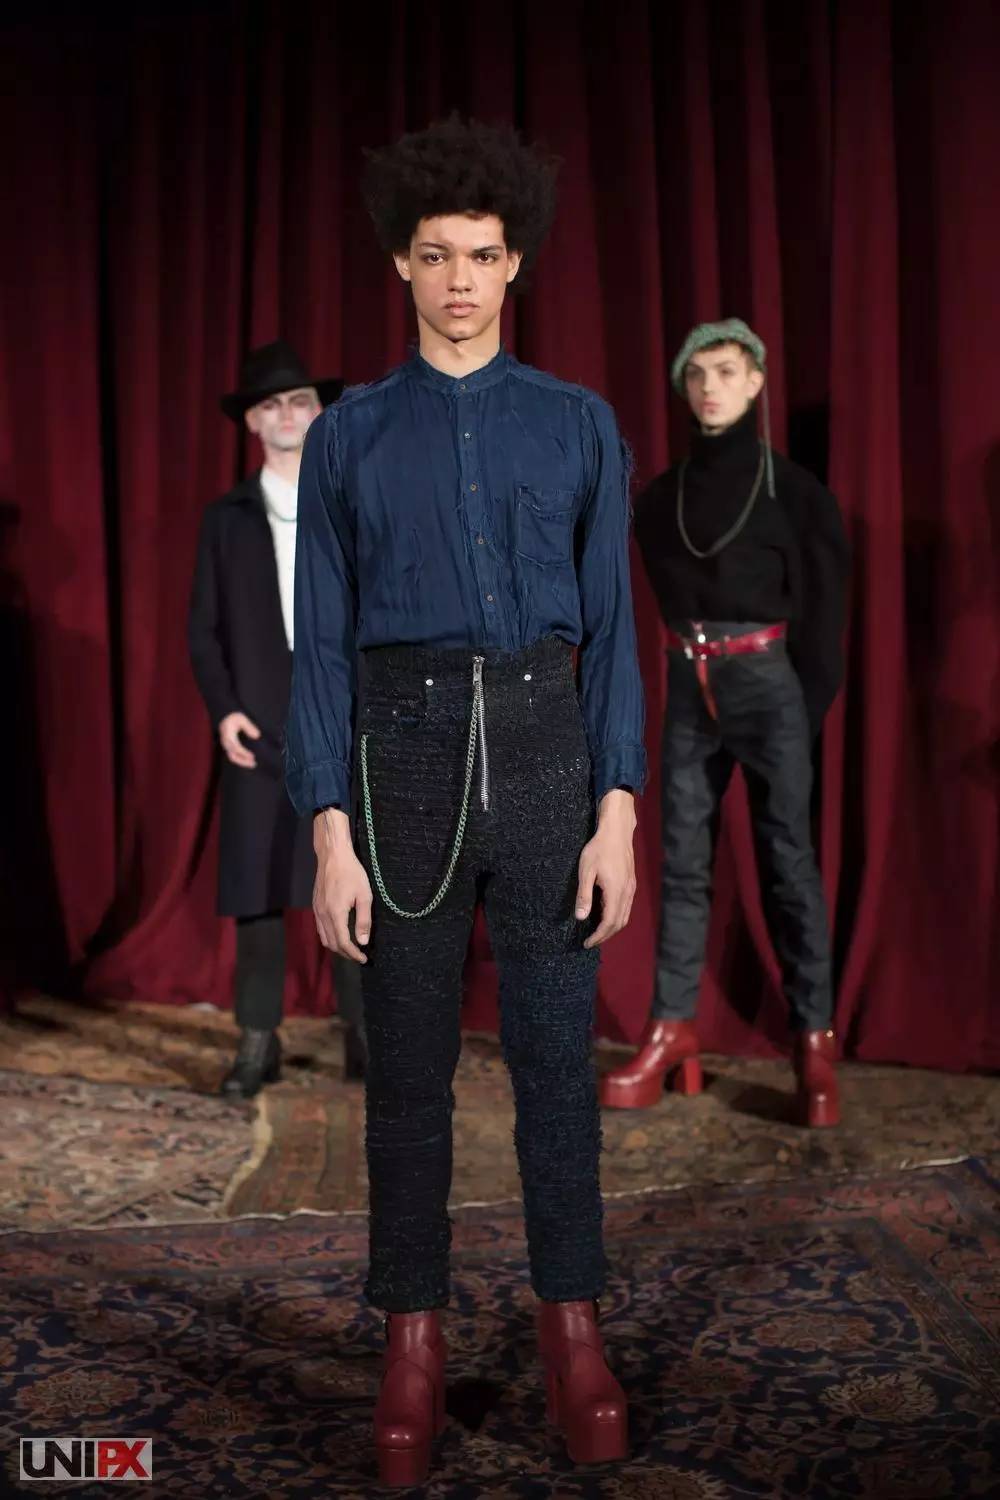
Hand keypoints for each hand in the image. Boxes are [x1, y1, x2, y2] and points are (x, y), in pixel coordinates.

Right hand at [219, 711, 260, 768]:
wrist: (224, 718)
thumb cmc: (234, 718)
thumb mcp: (242, 718)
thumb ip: (249, 726)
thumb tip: (257, 736)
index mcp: (228, 734)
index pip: (235, 747)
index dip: (243, 753)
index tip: (252, 756)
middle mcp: (225, 742)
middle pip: (232, 755)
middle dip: (243, 761)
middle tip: (254, 763)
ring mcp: (226, 746)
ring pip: (232, 757)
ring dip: (242, 762)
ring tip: (253, 764)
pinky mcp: (228, 748)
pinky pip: (233, 756)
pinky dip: (241, 760)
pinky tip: (249, 761)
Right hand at [313, 808, 372, 963]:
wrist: (333, 856)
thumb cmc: (352, 873)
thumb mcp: (364, 895)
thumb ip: (364, 920)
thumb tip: (363, 941)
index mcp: (335, 913)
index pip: (343, 942)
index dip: (353, 954)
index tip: (364, 958)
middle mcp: (323, 915)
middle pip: (331, 943)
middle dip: (345, 953)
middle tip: (359, 955)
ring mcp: (317, 910)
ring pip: (323, 937)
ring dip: (336, 946)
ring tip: (350, 948)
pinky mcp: (315, 906)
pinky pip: (320, 928)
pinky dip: (329, 936)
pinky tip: (339, 934)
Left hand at [575, 789, 636, 948]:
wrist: (616, 831)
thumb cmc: (598, 849)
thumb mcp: (586, 871)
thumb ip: (584, 895)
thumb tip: (581, 917)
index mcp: (616, 892)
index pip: (609, 923)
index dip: (599, 936)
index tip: (587, 943)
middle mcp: (627, 893)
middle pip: (619, 923)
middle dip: (605, 935)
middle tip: (590, 940)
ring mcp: (631, 888)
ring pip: (624, 916)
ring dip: (612, 927)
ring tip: (597, 931)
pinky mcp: (631, 883)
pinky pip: (626, 907)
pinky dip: (616, 916)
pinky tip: (604, 913)